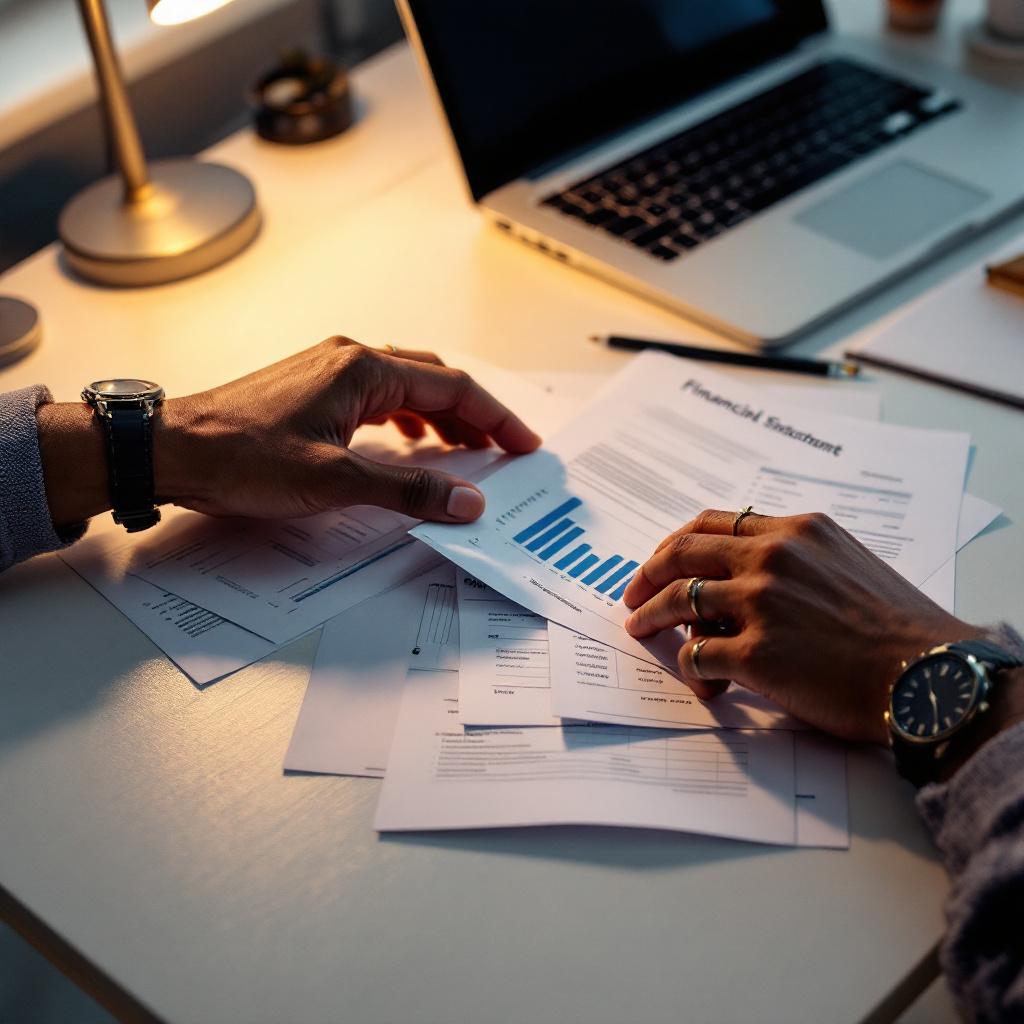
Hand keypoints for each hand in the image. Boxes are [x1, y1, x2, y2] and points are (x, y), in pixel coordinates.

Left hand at [37, 338, 540, 528]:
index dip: (496, 418)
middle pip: (434, 381)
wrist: (169, 450)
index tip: (525, 445)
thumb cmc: (241, 457)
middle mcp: (350, 360)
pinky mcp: (311, 391)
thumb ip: (408, 489)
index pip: (452, 387)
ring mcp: (328, 372)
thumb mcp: (335, 480)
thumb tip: (467, 500)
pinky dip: (406, 420)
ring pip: (405, 387)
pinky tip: (408, 445)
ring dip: (441, 416)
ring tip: (466, 451)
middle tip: (504, 450)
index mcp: (363, 369)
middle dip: (475, 415)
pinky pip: (377, 398)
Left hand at [622, 509, 980, 742]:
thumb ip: (795, 557)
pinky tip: (703, 682)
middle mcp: (773, 558)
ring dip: (650, 618)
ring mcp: (761, 603)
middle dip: (647, 574)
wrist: (930, 676)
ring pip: (679, 600)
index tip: (660, 562)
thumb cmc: (898, 629)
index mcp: (795, 531)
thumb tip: (741, 574)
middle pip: (682, 553)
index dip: (675, 542)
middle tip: (632, 595)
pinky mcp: (756, 652)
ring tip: (640, 632)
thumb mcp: (847, 563)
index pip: (713, 523)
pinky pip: (696, 654)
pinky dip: (689, 668)